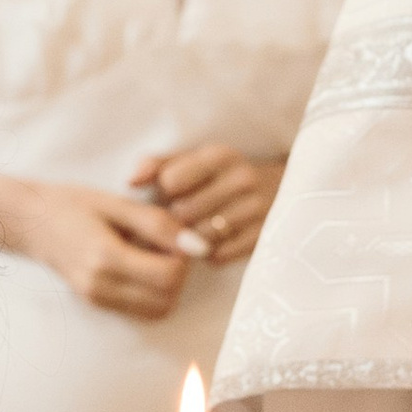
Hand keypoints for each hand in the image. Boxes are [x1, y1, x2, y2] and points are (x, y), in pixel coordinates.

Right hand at [0, 169, 189, 318]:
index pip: (169, 276)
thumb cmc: (73, 205)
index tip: (173, 235)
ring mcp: (97, 299)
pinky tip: (140, 267)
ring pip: (158, 310)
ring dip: (168, 287)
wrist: (31, 222)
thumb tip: (197, 245)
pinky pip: (141, 311)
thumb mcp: (117, 203)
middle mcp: (100, 286)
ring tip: (153, 257)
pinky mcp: (97, 304)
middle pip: (168, 298)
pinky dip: (152, 293)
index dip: (183, 256)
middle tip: (166, 246)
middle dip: (178, 273)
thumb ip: (159, 224)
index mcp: (105, 257)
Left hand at [129, 142, 285, 270]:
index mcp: (220, 155)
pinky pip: (218, 256)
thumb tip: (131, 182)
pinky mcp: (263, 238)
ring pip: (200, 237)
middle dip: (176, 218)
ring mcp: (257, 210)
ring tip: (194, 231)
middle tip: (180, 218)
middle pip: (184, 212)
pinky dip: (209, 254)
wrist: (281, 189)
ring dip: (191, 239)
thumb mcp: (193, 161)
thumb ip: (158, 165)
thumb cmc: (220, 176)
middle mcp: (242, 179)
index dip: (164, 192)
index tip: (170, 194)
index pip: (171, 180)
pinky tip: (211, 243)